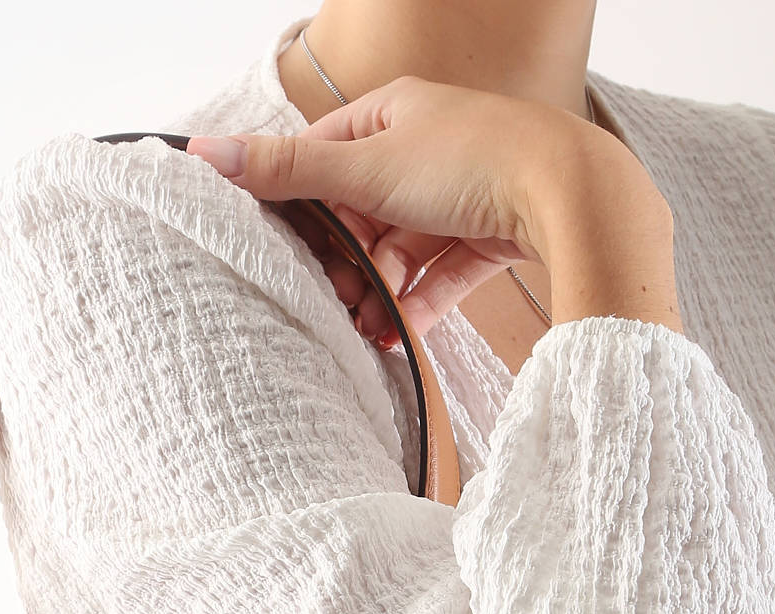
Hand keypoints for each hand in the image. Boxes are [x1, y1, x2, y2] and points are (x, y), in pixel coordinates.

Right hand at [185, 74, 678, 339]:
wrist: (571, 195)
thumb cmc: (475, 162)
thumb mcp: (365, 167)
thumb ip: (286, 171)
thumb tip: (203, 150)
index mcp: (393, 116)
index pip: (325, 159)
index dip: (302, 208)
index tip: (286, 251)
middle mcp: (427, 149)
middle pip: (363, 213)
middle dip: (345, 262)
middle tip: (332, 299)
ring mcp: (461, 194)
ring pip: (401, 250)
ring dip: (379, 291)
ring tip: (365, 326)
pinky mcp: (491, 236)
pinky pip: (441, 276)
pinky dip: (417, 305)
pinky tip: (398, 336)